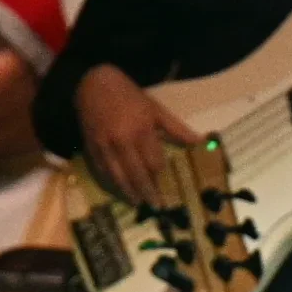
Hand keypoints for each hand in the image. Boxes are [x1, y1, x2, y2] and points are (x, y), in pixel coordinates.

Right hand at [74, 64, 203, 204]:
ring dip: (128, 192)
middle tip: (156, 207)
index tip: (168, 191)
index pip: (153, 162)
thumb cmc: (130, 97)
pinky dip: (111, 183)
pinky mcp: (91, 148)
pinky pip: (102, 171)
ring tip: (138, 204)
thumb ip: (177, 129)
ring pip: (117, 176)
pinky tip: (119, 190)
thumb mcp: (157, 110)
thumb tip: (200, 142)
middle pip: (136, 173)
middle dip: (146, 192)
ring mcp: (104, 146)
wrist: (93, 85)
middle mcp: (122, 142)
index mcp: (141, 131)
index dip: (160, 178)